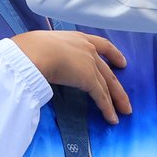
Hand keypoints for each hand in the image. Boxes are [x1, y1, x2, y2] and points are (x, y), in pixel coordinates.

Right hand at [11, 31, 132, 124]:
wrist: (34, 52)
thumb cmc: (31, 47)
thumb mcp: (44, 45)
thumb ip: (50, 54)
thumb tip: (42, 62)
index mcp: (77, 38)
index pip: (101, 45)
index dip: (114, 54)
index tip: (122, 62)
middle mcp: (88, 49)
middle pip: (108, 71)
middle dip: (118, 87)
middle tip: (125, 99)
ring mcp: (90, 64)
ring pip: (107, 86)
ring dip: (116, 101)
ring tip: (124, 113)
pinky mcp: (89, 79)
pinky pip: (101, 97)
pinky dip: (107, 109)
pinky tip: (112, 119)